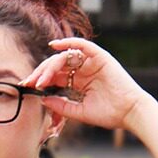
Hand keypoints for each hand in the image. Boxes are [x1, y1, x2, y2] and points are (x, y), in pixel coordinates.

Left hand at [18, 37, 152, 133]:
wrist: (129, 113)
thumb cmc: (109, 114)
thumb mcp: (80, 112)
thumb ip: (62, 105)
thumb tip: (43, 98)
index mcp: (79, 82)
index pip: (56, 77)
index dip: (41, 80)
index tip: (28, 87)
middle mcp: (84, 70)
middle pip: (57, 66)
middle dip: (42, 73)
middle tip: (30, 82)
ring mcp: (91, 62)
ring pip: (65, 57)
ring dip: (50, 66)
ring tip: (41, 78)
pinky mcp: (99, 56)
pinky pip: (81, 45)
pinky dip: (68, 43)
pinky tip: (54, 46)